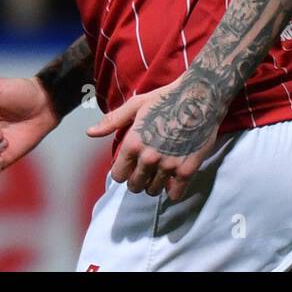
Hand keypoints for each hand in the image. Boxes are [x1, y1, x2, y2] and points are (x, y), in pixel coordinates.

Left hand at [86, 80, 223, 201]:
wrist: (200, 97)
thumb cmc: (166, 98)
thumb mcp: (136, 105)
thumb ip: (112, 121)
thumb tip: (90, 132)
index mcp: (133, 143)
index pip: (118, 175)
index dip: (123, 171)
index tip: (130, 166)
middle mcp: (149, 157)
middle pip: (135, 185)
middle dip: (137, 180)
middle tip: (145, 170)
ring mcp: (169, 165)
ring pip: (154, 190)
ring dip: (154, 184)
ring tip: (159, 173)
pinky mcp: (187, 169)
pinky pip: (175, 193)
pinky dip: (173, 190)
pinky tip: (174, 180)